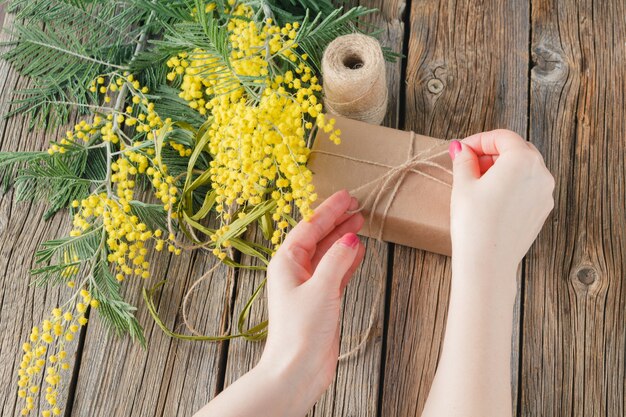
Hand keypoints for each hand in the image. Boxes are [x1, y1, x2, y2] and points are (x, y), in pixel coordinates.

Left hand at [258, 189, 364, 412]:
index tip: (346, 196)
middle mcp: (295, 270)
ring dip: (344, 238)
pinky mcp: (321, 299)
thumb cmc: (300, 332)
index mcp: (286, 262)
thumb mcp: (321, 289)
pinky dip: (348, 260)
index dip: (328, 210)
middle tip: (357, 205)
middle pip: (318, 236)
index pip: (309, 227)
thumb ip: (337, 260)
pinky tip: (360, 250)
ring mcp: (309, 285)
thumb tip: (351, 237)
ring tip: (361, 221)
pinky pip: (336, 271)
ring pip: (329, 252)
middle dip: (337, 220)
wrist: (297, 369)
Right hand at [449, 130, 554, 267]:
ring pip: (523, 169)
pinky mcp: (541, 211)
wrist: (487, 263)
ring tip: (476, 182)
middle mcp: (541, 174)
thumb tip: (461, 149)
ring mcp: (545, 194)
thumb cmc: (474, 223)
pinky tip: (489, 199)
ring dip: (500, 169)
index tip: (461, 150)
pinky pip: (527, 188)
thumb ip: (463, 160)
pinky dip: (510, 185)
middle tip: (467, 164)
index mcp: (523, 160)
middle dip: (491, 153)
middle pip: (516, 150)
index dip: (478, 140)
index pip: (502, 137)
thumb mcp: (463, 185)